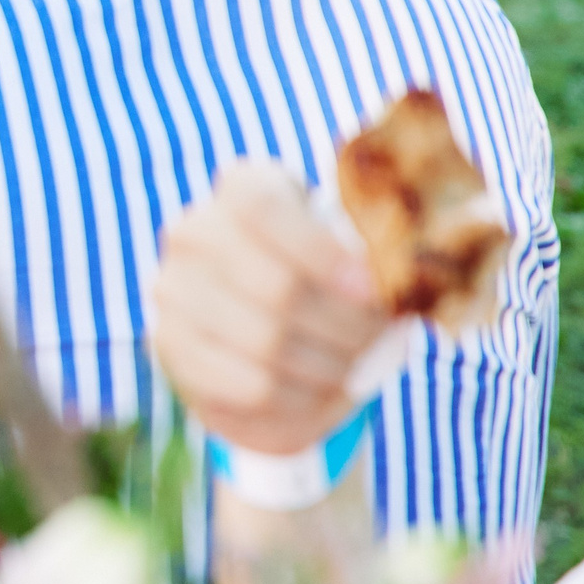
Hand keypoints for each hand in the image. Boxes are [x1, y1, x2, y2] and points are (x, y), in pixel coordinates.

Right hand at [150, 159, 390, 455]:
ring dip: (328, 365)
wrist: (269, 335)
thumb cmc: (329, 282)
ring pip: (266, 342)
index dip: (320, 253)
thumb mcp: (352, 252)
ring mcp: (173, 288)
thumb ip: (378, 256)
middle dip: (343, 325)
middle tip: (377, 341)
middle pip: (276, 286)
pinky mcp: (171, 343)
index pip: (262, 208)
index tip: (372, 292)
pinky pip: (250, 385)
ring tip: (354, 367)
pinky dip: (300, 396)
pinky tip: (320, 387)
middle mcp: (195, 231)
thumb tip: (412, 284)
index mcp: (244, 187)